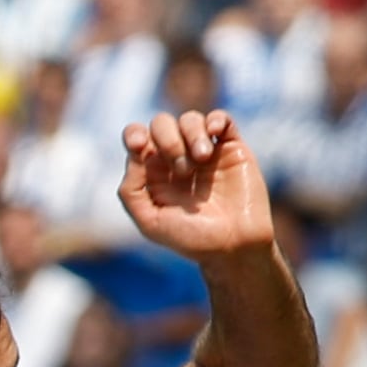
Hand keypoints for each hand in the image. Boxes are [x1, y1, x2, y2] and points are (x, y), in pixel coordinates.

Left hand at [119, 109, 274, 259]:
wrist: (235, 247)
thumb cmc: (192, 240)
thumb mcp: (150, 222)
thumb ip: (131, 191)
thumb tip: (134, 155)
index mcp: (155, 173)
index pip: (137, 139)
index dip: (134, 134)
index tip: (139, 145)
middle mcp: (177, 159)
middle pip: (162, 124)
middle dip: (167, 139)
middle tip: (182, 169)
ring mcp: (205, 152)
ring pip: (190, 119)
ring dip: (192, 133)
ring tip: (202, 158)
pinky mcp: (231, 148)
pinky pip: (221, 119)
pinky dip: (216, 119)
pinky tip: (214, 133)